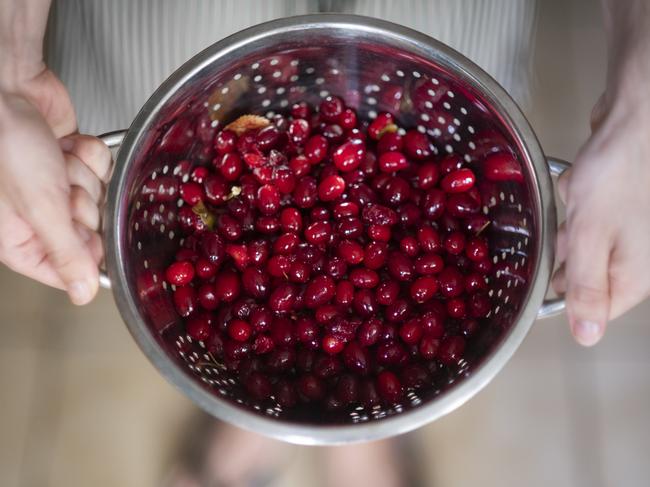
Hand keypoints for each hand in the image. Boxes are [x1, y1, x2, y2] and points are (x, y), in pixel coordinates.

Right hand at [0, 69, 110, 303]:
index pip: (69, 271)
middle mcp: (41, 219)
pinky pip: (104, 171)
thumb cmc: (4, 144)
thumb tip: (81, 295)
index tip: (76, 226)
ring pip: (101, 198)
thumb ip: (64, 253)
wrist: (6, 88)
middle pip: (93, 233)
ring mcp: (60, 189)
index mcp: (21, 241)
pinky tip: (66, 144)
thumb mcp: (38, 207)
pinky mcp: (76, 164)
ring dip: (84, 174)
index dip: (84, 250)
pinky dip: (90, 154)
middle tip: (57, 184)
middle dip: (82, 203)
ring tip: (54, 160)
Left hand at [552, 90, 649, 345]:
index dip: (565, 299)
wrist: (637, 119)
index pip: (595, 310)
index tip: (540, 278)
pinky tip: (575, 184)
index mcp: (633, 275)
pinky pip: (586, 217)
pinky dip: (575, 203)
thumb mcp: (592, 237)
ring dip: (568, 224)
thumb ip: (587, 288)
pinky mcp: (617, 205)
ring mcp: (628, 231)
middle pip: (585, 274)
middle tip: (560, 227)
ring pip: (581, 243)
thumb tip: (588, 339)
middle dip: (565, 252)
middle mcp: (635, 258)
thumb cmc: (616, 178)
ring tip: (573, 197)